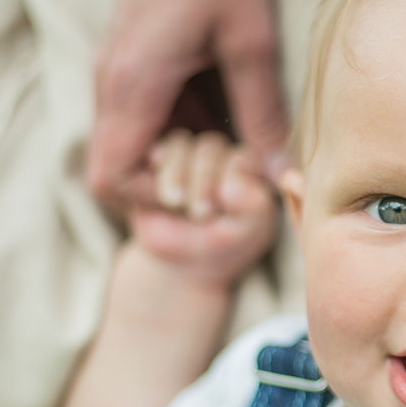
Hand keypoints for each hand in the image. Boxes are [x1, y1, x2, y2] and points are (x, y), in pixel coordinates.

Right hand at [89, 0, 286, 212]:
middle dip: (174, 188)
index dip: (156, 203)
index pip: (113, 179)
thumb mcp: (253, 42)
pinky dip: (186, 132)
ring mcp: (122, 70)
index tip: (211, 199)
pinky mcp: (138, 59)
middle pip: (121, 169)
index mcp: (133, 84)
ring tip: (239, 157)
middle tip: (231, 185)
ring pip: (139, 145)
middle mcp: (115, 83)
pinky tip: (234, 124)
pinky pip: (153, 116)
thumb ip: (264, 112)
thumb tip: (282, 174)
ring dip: (185, 159)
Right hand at [129, 128, 279, 284]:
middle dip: (202, 180)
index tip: (219, 211)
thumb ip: (253, 208)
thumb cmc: (224, 245)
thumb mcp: (247, 233)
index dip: (229, 180)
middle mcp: (222, 155)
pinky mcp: (157, 162)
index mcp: (252, 168)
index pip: (243, 156)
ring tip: (175, 202)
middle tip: (200, 214)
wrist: (183, 261)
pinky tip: (155, 194)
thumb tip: (233, 185)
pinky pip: (152, 152)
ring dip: (175, 173)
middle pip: (211, 147)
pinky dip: (151, 171)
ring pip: (180, 145)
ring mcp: (189, 156)